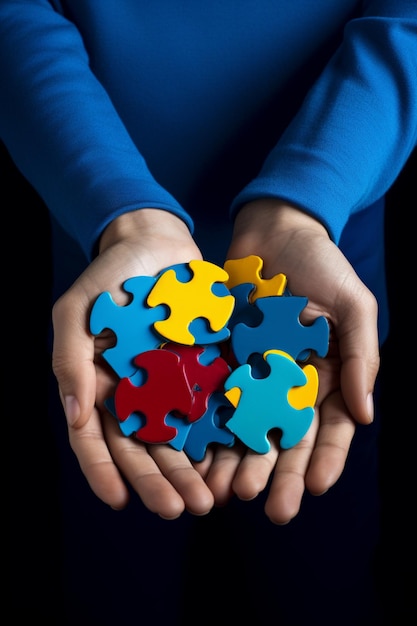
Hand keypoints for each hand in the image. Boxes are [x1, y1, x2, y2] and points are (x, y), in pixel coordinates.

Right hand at [52, 209, 214, 518]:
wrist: (156, 243)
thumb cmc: (109, 276)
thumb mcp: (76, 312)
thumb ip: (70, 360)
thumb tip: (73, 415)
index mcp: (101, 386)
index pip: (96, 438)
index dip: (104, 471)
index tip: (119, 502)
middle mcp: (137, 394)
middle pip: (144, 447)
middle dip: (159, 480)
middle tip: (179, 509)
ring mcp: (172, 385)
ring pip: (181, 437)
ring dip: (193, 470)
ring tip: (209, 498)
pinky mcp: (206, 369)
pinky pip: (215, 405)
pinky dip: (222, 434)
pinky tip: (235, 458)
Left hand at [195, 199, 379, 523]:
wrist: (274, 232)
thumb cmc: (321, 264)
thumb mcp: (353, 305)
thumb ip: (361, 357)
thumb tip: (365, 416)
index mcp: (327, 376)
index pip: (329, 428)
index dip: (324, 458)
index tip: (315, 486)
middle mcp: (289, 384)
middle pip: (285, 438)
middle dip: (279, 474)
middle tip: (270, 508)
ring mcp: (253, 375)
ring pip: (246, 428)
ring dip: (239, 463)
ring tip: (227, 494)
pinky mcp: (221, 361)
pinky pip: (213, 398)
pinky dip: (207, 428)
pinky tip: (198, 457)